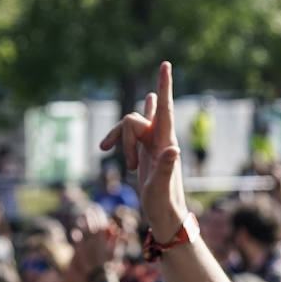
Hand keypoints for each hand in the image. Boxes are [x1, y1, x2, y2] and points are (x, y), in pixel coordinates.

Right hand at [100, 62, 188, 241]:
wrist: (165, 217)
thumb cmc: (163, 204)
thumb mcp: (160, 187)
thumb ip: (166, 167)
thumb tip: (173, 148)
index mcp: (166, 143)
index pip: (166, 109)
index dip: (165, 86)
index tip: (165, 64)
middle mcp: (161, 139)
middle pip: (135, 121)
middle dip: (124, 138)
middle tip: (129, 167)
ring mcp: (152, 144)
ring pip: (129, 127)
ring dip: (121, 145)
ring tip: (127, 169)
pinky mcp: (145, 152)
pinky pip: (132, 132)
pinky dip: (118, 139)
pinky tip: (107, 145)